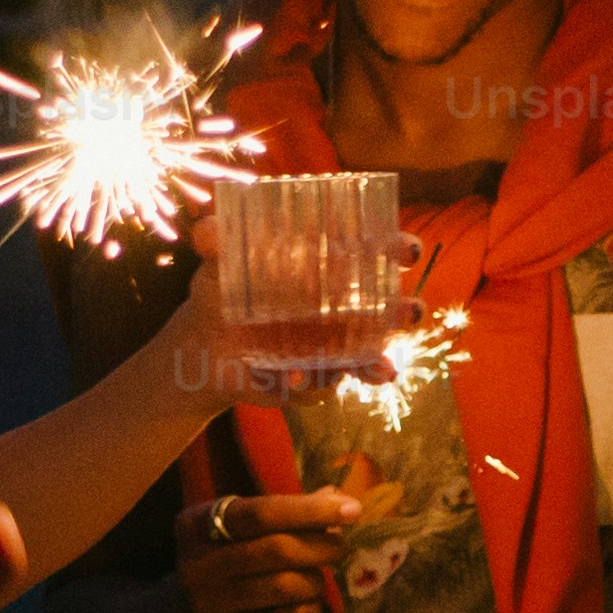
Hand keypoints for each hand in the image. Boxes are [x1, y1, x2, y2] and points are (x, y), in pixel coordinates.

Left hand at [166, 262, 423, 404]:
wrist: (203, 350)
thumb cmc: (219, 293)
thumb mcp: (217, 264)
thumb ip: (215, 242)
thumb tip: (205, 231)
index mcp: (325, 262)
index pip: (372, 249)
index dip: (395, 249)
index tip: (408, 252)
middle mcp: (340, 301)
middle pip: (385, 302)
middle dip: (402, 308)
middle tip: (409, 312)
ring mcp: (334, 340)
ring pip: (371, 345)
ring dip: (380, 358)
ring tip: (383, 367)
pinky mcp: (320, 372)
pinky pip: (336, 378)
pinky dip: (335, 381)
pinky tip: (325, 379)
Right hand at [173, 482, 363, 612]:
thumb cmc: (231, 564)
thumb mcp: (247, 532)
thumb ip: (287, 513)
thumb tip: (334, 496)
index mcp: (196, 525)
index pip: (261, 513)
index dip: (309, 510)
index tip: (350, 509)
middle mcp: (197, 563)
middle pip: (277, 549)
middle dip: (321, 546)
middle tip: (339, 546)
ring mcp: (211, 604)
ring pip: (286, 585)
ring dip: (315, 580)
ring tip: (316, 578)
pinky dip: (309, 610)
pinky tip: (306, 607)